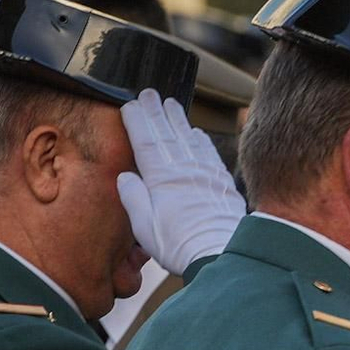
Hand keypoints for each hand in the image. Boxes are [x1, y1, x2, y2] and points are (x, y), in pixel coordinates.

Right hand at [117, 89, 245, 274]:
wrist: (222, 256)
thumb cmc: (179, 246)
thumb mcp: (144, 227)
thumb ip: (134, 197)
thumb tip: (126, 175)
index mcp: (162, 178)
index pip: (146, 141)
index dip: (137, 120)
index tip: (130, 103)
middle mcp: (186, 170)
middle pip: (168, 134)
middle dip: (156, 112)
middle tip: (150, 93)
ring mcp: (207, 175)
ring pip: (190, 140)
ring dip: (179, 120)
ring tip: (171, 104)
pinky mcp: (223, 184)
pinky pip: (210, 154)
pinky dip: (202, 140)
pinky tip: (198, 133)